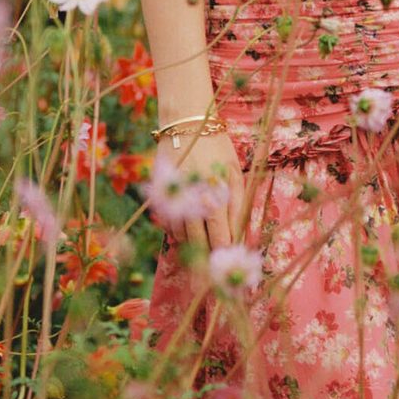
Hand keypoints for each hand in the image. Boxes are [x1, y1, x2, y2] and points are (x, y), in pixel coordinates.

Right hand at [161, 130, 248, 258]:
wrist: (184, 124)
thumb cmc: (217, 148)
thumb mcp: (234, 173)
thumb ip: (237, 207)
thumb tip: (238, 238)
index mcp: (214, 196)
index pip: (220, 237)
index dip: (224, 254)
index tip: (228, 265)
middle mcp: (192, 202)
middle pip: (199, 243)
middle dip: (207, 260)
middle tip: (212, 274)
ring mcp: (173, 199)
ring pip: (182, 237)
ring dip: (193, 246)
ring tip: (203, 248)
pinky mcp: (160, 196)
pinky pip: (168, 225)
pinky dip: (178, 233)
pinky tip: (189, 231)